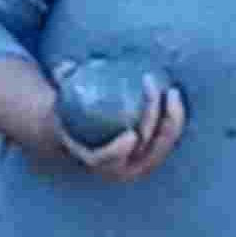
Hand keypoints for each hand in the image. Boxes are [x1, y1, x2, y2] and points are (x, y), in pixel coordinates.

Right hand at [46, 84, 183, 185]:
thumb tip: (66, 66)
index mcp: (92, 160)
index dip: (117, 153)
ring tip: (172, 92)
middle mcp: (118, 170)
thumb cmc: (72, 117)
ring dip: (171, 121)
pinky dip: (175, 121)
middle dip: (153, 122)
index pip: (104, 162)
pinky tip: (174, 96)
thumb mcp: (60, 101)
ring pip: (161, 148)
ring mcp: (139, 165)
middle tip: (154, 91)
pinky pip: (168, 141)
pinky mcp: (154, 156)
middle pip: (142, 152)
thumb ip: (62, 81)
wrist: (86, 140)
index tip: (131, 135)